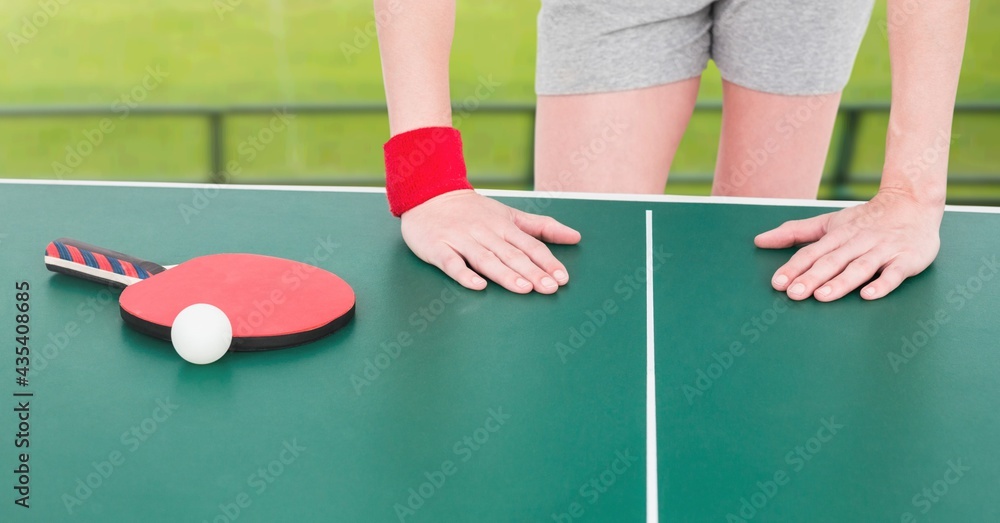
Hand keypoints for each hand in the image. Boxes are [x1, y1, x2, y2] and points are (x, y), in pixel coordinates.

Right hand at [400, 190, 581, 293]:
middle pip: (511, 254)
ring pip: (486, 259)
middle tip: (549, 287)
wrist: (429, 196)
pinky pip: (452, 263)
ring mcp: (461, 240)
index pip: (530, 245)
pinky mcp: (438, 248)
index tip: (562, 278)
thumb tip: (575, 236)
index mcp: (504, 225)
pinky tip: (477, 285)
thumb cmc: (473, 211)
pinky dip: (464, 274)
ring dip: (505, 274)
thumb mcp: (510, 214)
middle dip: (532, 271)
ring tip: (523, 288)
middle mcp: (485, 232)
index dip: (547, 261)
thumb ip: (542, 227)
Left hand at [754, 188, 944, 300]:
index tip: (778, 283)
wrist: (912, 202)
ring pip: (860, 267)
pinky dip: (882, 284)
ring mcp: (883, 250)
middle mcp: (858, 242)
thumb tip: (759, 240)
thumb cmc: (865, 218)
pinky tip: (868, 295)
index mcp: (838, 235)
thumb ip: (794, 232)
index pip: (812, 252)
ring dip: (841, 281)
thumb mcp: (828, 222)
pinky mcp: (907, 259)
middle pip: (833, 261)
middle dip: (812, 277)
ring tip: (823, 296)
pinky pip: (895, 273)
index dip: (794, 267)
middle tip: (794, 294)